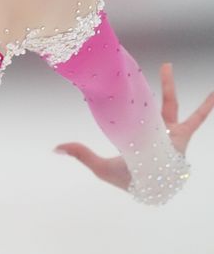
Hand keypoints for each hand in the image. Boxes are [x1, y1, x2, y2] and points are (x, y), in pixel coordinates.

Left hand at [53, 62, 213, 191]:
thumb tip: (54, 148)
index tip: (108, 83)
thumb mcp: (101, 167)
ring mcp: (167, 131)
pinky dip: (206, 106)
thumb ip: (81, 154)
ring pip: (168, 103)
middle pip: (144, 101)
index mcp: (133, 133)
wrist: (152, 189)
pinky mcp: (181, 136)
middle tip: (128, 68)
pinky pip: (197, 119)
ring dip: (167, 85)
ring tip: (166, 64)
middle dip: (134, 86)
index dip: (118, 100)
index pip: (125, 111)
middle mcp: (150, 129)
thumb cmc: (128, 181)